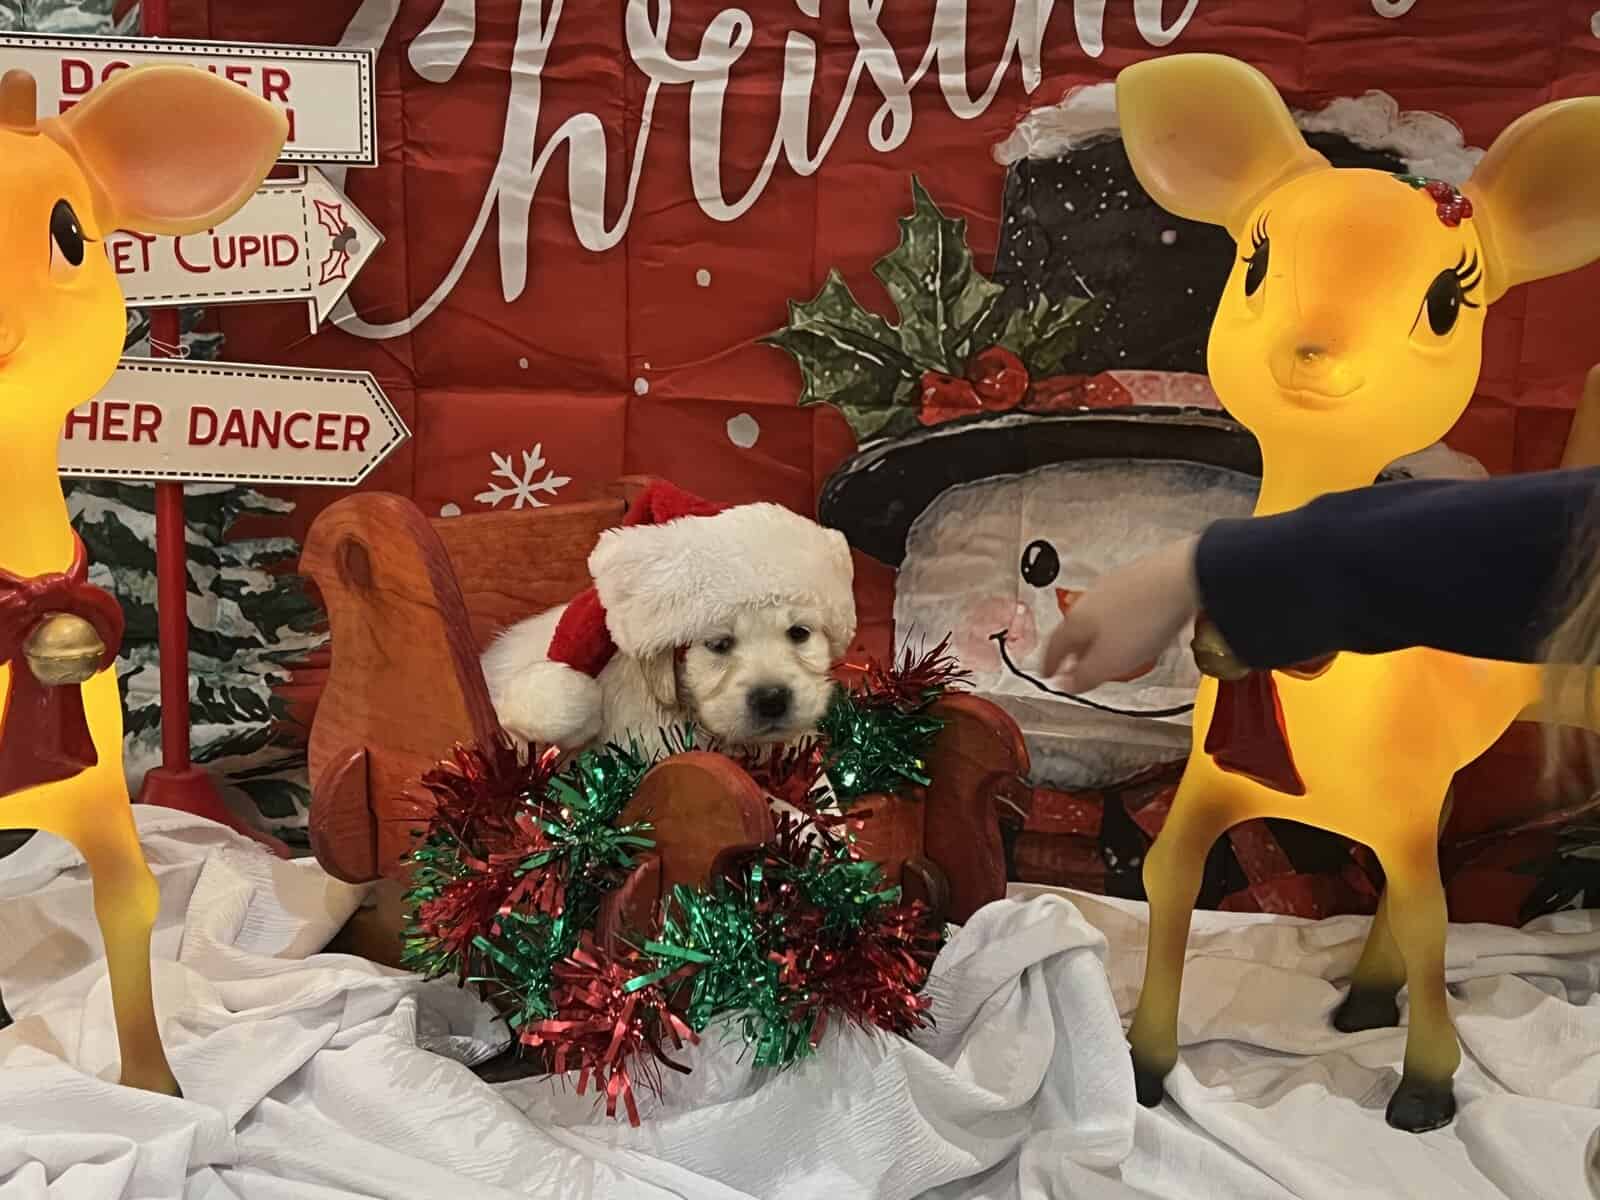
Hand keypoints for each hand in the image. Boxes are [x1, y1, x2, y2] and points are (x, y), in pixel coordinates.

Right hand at [1040, 536, 1201, 693]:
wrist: (1183, 577)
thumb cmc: (1145, 618)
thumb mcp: (1110, 662)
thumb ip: (1084, 676)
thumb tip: (1064, 685)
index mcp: (1076, 621)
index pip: (1053, 647)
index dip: (1049, 665)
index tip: (1047, 674)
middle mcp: (1089, 600)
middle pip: (1073, 629)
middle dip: (1073, 649)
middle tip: (1075, 665)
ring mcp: (1113, 586)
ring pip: (1096, 615)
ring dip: (1096, 635)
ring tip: (1106, 649)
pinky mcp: (1138, 579)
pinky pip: (1119, 605)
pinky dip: (1118, 621)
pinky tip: (1133, 627)